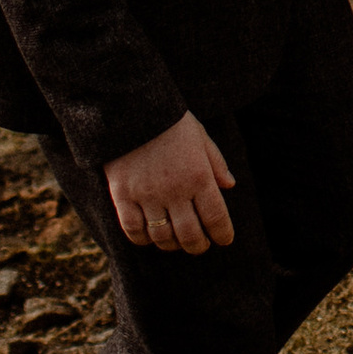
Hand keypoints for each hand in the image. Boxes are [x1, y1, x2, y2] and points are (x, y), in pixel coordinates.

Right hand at [104, 112, 235, 253]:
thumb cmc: (170, 121)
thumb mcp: (200, 136)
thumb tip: (230, 186)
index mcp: (198, 175)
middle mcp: (174, 190)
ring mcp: (147, 195)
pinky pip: (134, 230)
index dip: (222, 234)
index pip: (216, 218)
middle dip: (198, 246)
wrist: (129, 107)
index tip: (224, 240)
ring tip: (176, 242)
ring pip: (163, 236)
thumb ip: (216, 162)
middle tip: (200, 245)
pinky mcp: (123, 196)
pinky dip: (143, 239)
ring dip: (172, 245)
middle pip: (190, 235)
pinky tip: (150, 236)